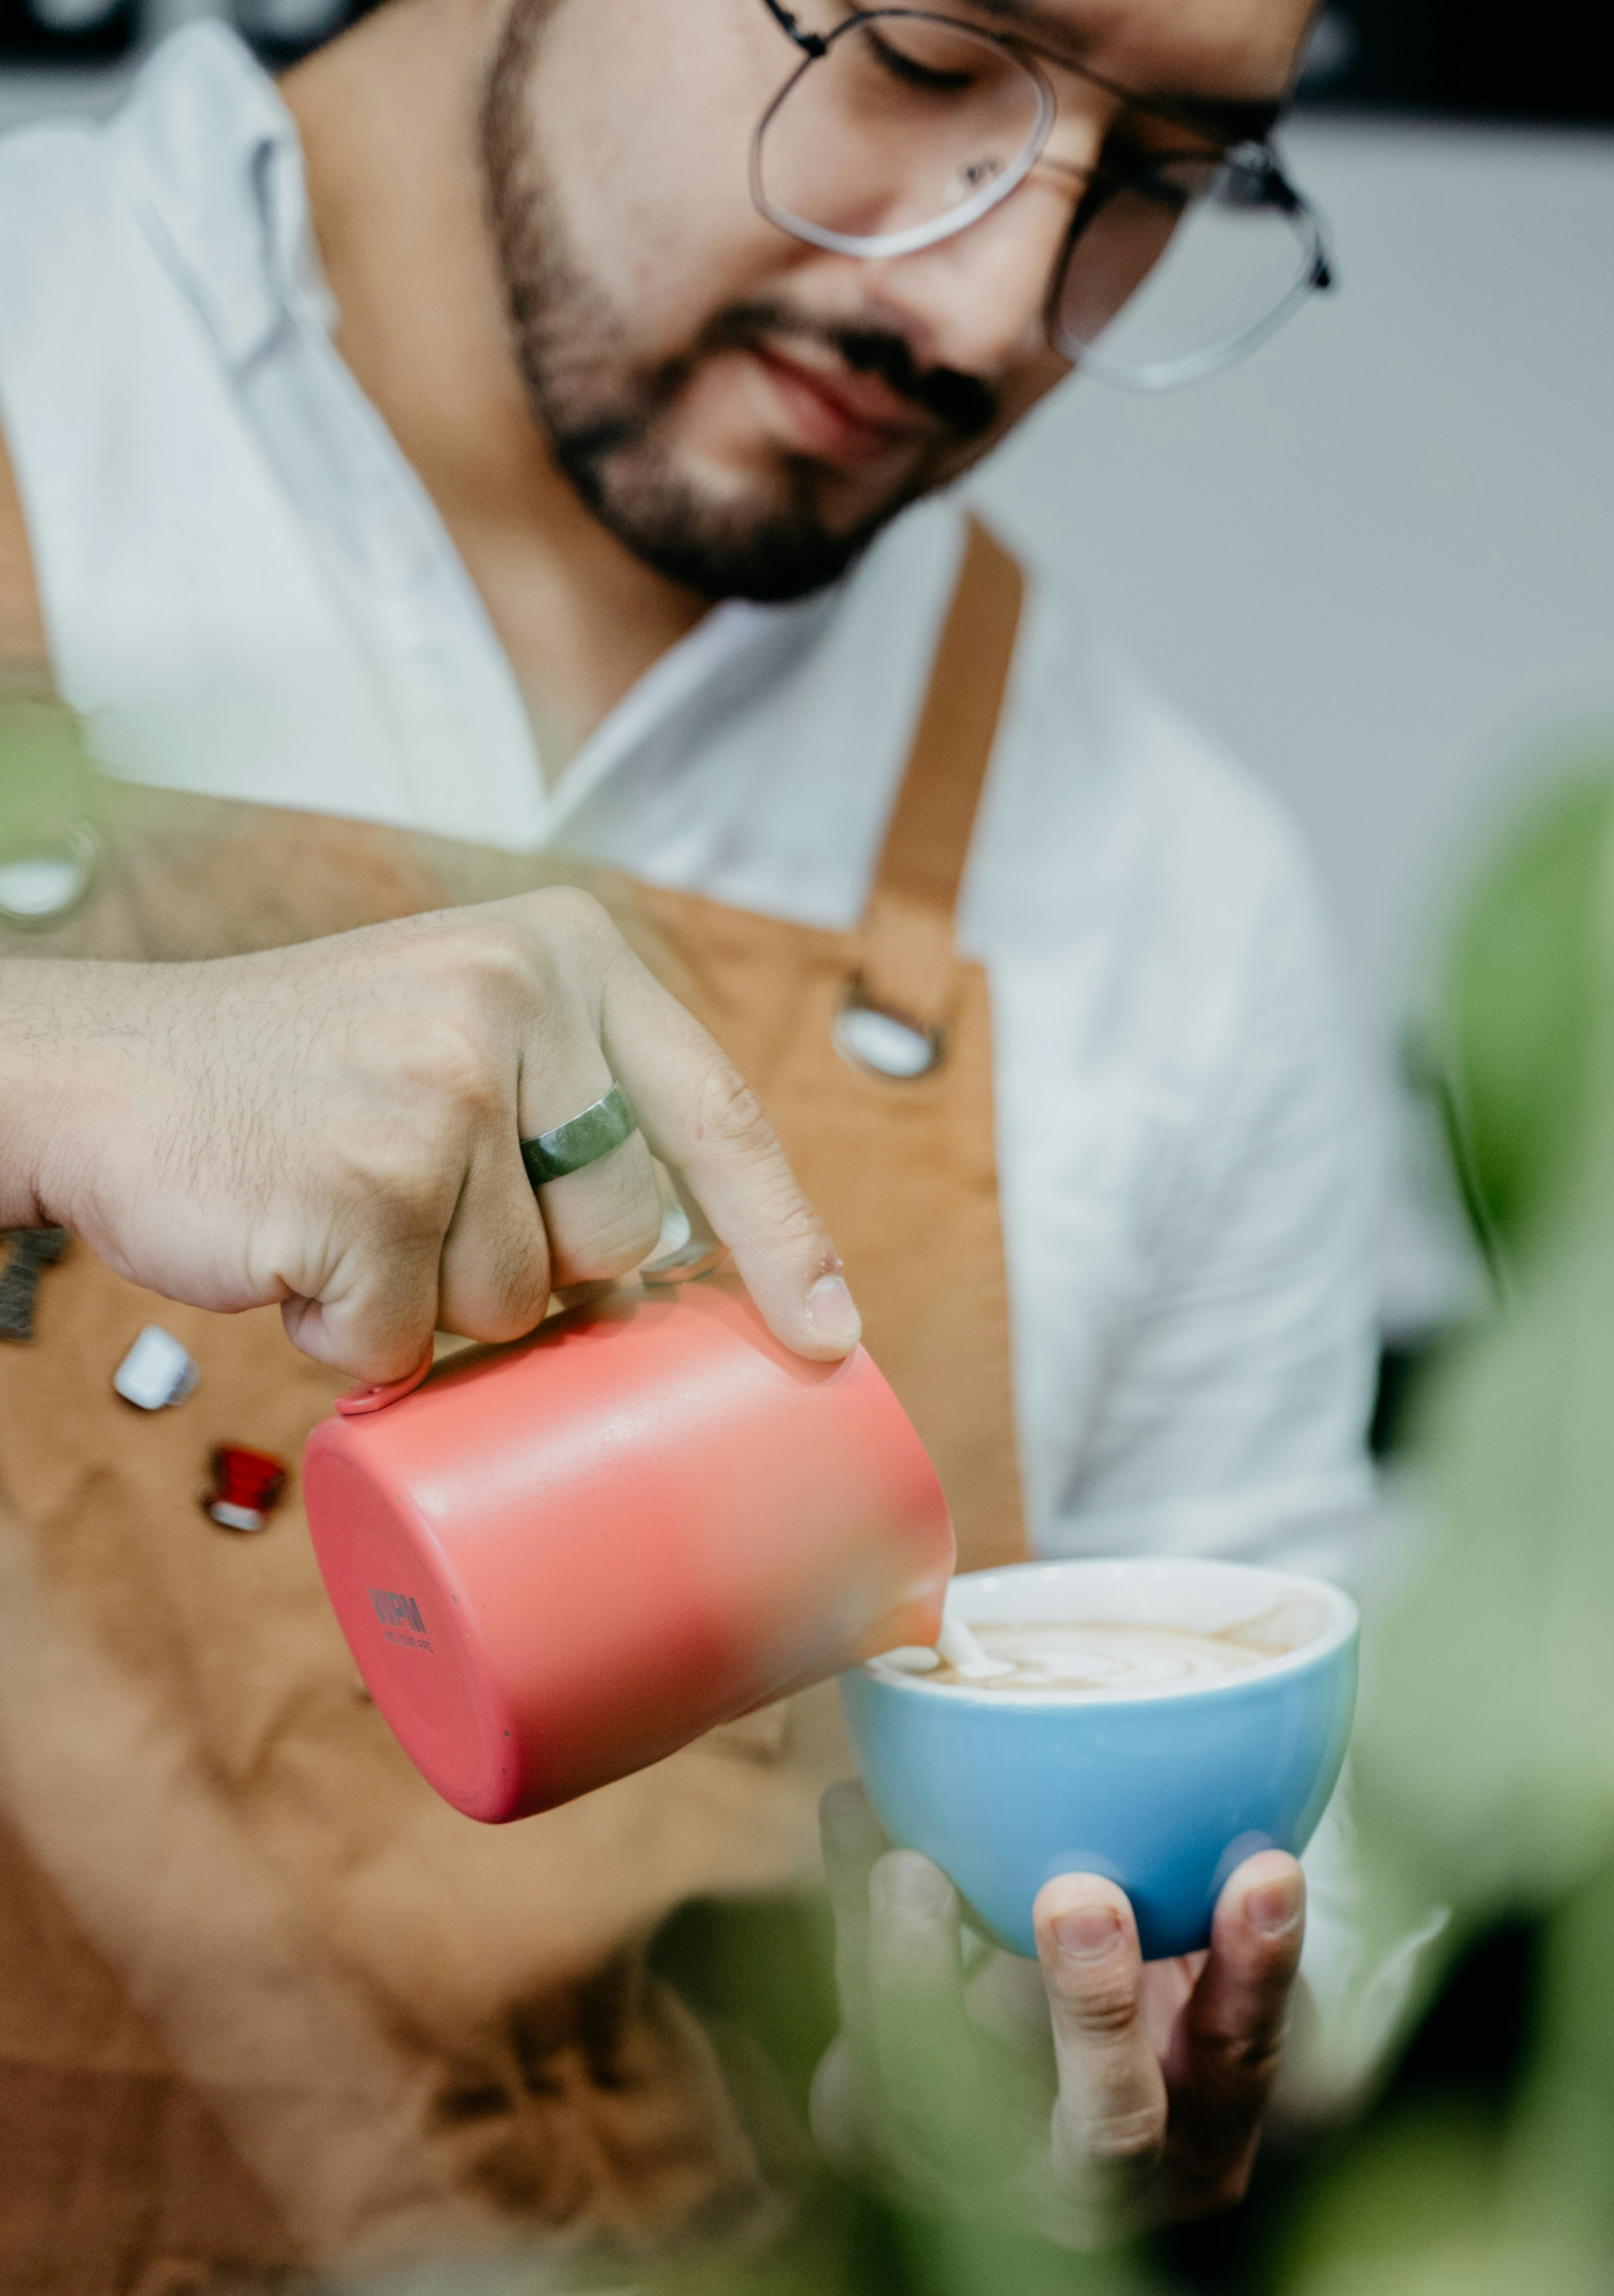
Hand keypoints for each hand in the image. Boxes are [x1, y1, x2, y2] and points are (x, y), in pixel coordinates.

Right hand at [0, 887, 860, 1381]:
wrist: (104, 1076)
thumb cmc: (302, 1079)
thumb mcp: (465, 1031)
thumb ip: (579, 1104)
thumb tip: (694, 1272)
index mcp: (565, 953)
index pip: (717, 1115)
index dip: (783, 1240)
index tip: (827, 1339)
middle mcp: (515, 1005)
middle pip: (621, 1237)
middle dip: (536, 1268)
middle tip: (422, 1203)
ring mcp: (438, 1095)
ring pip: (514, 1304)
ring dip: (428, 1302)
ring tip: (344, 1209)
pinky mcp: (360, 1192)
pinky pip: (405, 1342)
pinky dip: (348, 1333)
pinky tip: (293, 1248)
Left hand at [811, 1781, 1305, 2243]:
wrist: (1000, 2088)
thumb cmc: (1133, 2007)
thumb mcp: (1193, 1968)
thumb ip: (1213, 1904)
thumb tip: (1251, 1794)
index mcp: (1202, 2146)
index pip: (1242, 2067)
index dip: (1259, 1976)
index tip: (1268, 1871)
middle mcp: (1096, 2188)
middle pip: (1109, 2130)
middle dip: (1096, 2016)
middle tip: (1081, 1895)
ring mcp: (973, 2172)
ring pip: (946, 2097)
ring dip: (922, 1976)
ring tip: (914, 1867)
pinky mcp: (870, 2125)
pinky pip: (852, 2031)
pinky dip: (849, 1920)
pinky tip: (854, 1810)